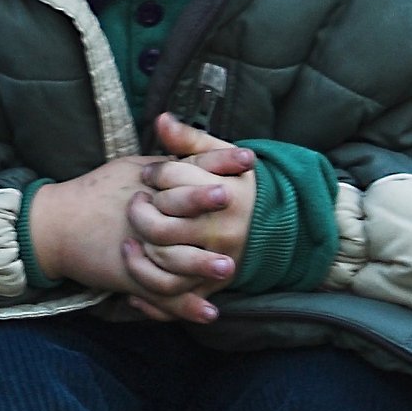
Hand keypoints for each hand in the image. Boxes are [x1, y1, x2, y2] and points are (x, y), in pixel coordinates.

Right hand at [29, 157, 226, 323]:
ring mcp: (137, 243)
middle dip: (204, 203)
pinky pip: (160, 291)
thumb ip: (166, 161)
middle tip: (237, 205)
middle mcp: (144, 209)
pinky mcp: (128, 273)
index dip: (217, 161)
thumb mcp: (130, 168)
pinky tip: (209, 312)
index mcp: (148, 181)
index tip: (248, 158)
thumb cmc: (94, 193)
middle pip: (177, 204)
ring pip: (173, 255)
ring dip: (201, 264)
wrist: (55, 223)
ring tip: (228, 267)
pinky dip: (185, 306)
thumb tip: (200, 156)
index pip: (187, 166)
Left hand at [123, 113, 255, 319]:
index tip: (149, 176)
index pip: (176, 181)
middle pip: (163, 225)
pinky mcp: (211, 284)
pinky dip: (147, 283)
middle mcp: (224, 229)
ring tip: (132, 236)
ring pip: (164, 259)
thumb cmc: (240, 185)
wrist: (279, 227)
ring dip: (140, 249)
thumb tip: (161, 120)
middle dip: (140, 212)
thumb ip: (190, 139)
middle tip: (137, 203)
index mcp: (227, 193)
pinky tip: (135, 263)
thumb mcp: (222, 156)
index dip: (155, 175)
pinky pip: (171, 290)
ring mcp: (218, 260)